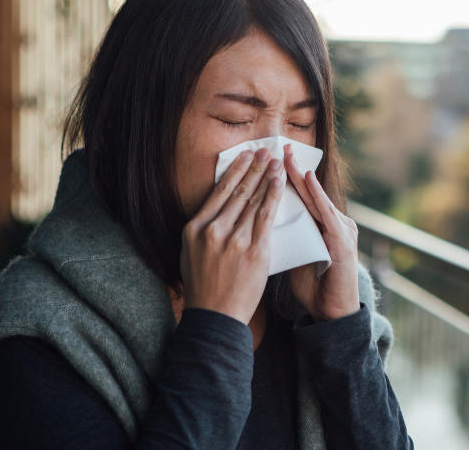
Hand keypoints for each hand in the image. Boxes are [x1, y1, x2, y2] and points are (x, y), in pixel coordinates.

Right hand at [179, 148, 284, 324]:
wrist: (215, 317)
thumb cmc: (203, 287)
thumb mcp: (190, 254)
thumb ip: (202, 231)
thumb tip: (214, 209)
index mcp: (194, 229)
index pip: (218, 192)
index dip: (235, 171)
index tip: (245, 156)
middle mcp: (212, 230)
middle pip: (237, 192)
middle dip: (254, 168)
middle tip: (266, 150)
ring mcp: (233, 240)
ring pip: (252, 200)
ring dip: (265, 177)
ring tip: (276, 161)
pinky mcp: (254, 252)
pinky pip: (265, 217)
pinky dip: (273, 196)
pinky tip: (279, 183)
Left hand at [283, 143, 359, 321]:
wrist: (333, 312)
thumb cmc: (313, 286)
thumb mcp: (295, 256)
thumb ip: (283, 238)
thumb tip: (258, 223)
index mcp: (321, 226)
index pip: (301, 197)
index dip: (285, 178)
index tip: (269, 159)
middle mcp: (334, 223)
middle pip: (310, 192)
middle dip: (293, 169)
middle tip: (278, 147)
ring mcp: (341, 230)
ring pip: (318, 198)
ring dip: (303, 176)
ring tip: (289, 158)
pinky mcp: (343, 241)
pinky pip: (327, 214)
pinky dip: (317, 196)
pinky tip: (308, 181)